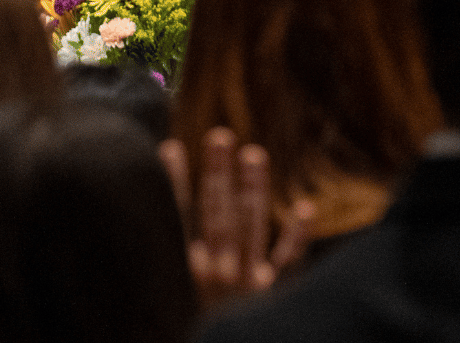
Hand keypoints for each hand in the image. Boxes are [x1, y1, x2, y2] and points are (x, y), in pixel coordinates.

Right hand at [160, 127, 312, 311]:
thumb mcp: (168, 282)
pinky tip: (306, 209)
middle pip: (217, 216)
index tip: (171, 147)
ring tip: (253, 155)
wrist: (219, 342)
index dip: (174, 182)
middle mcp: (215, 276)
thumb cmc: (185, 312)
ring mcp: (245, 283)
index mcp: (185, 273)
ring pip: (250, 228)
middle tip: (219, 136)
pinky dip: (297, 236)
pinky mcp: (270, 292)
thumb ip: (166, 240)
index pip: (178, 218)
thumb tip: (153, 184)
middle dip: (217, 175)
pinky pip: (287, 261)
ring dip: (252, 189)